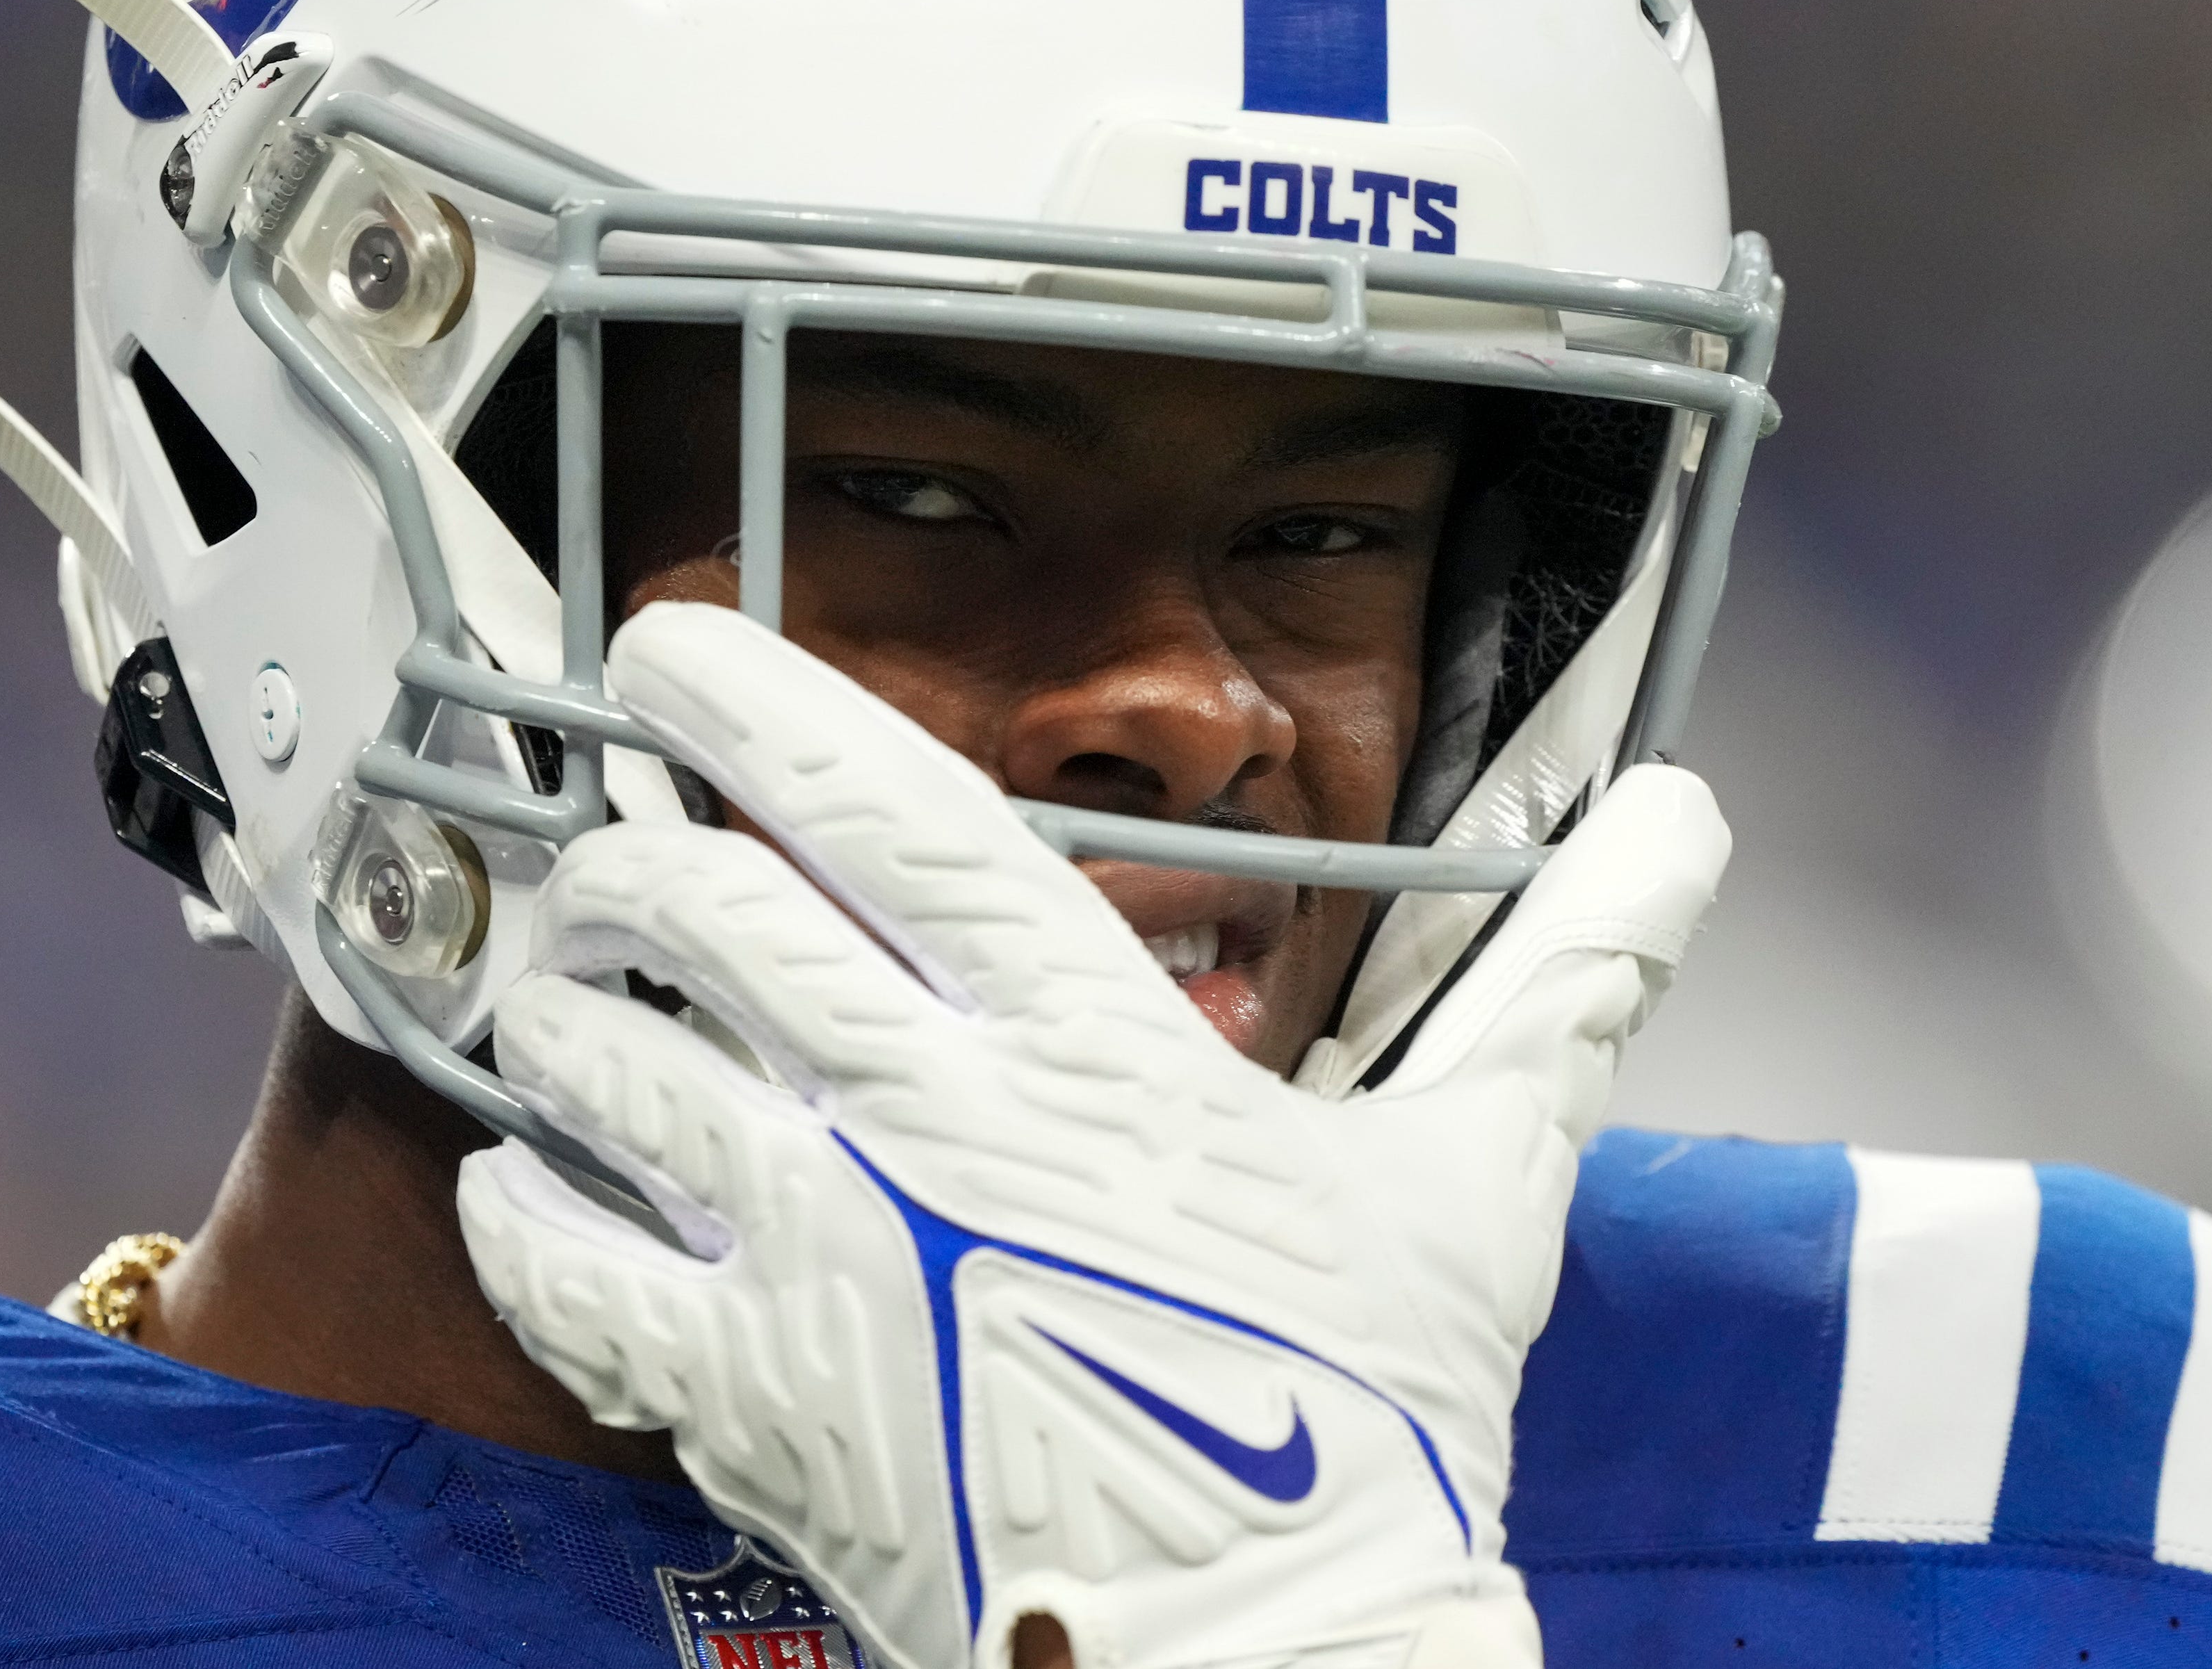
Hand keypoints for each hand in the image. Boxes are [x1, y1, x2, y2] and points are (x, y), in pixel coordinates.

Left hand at [458, 604, 1727, 1668]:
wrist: (1270, 1655)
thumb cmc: (1373, 1414)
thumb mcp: (1483, 1175)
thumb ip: (1560, 978)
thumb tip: (1691, 822)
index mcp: (1089, 1035)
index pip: (884, 804)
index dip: (755, 698)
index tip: (667, 643)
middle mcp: (930, 1111)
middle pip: (698, 907)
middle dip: (626, 852)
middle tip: (618, 854)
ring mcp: (823, 1250)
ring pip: (601, 1059)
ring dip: (558, 1006)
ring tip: (568, 995)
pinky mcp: (752, 1393)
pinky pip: (562, 1266)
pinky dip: (520, 1204)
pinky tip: (527, 1180)